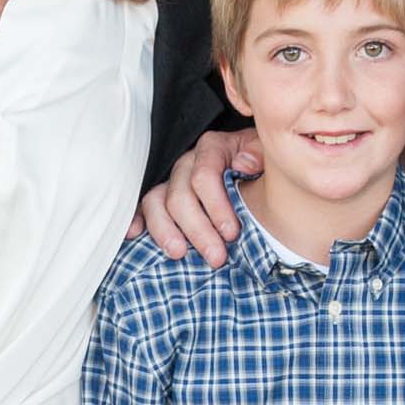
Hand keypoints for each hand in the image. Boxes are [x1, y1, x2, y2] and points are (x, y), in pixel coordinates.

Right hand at [137, 127, 259, 265]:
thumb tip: (242, 164)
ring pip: (156, 201)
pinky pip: (143, 207)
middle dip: (198, 228)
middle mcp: (188, 162)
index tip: (232, 233)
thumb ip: (259, 155)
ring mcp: (173, 181)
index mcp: (213, 148)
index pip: (204, 175)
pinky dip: (136, 219)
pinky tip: (134, 234)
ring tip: (179, 254)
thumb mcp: (269, 155)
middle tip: (216, 257)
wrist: (260, 176)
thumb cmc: (265, 168)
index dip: (216, 206)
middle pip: (180, 194)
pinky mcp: (163, 199)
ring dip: (164, 229)